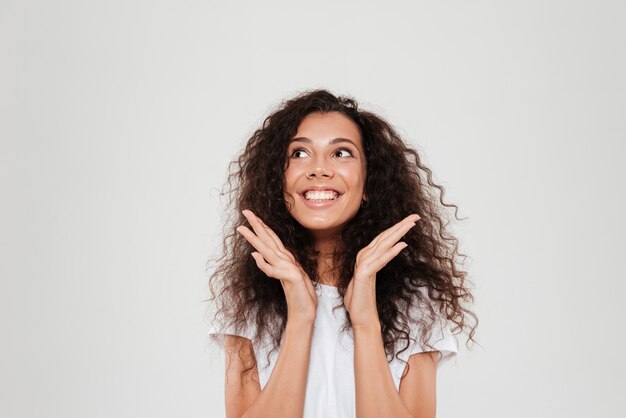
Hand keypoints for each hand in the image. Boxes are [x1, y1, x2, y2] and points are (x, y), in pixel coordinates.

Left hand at [236, 209, 316, 322]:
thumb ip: (270, 265)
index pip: (271, 238)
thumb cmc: (296, 293)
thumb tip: (255, 255)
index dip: (261, 226)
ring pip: (269, 250)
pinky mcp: (292, 278)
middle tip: (246, 211)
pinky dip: (265, 263)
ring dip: (256, 238)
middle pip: (269, 239)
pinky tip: (256, 256)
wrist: (305, 311)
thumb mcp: (281, 277)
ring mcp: (289, 268)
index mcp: (284, 258)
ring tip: (244, 228)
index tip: (250, 215)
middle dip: (257, 224)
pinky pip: (274, 270)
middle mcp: (286, 260)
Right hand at [344, 213, 420, 327]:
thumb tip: (389, 251)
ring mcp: (363, 266)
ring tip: (410, 224)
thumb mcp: (369, 278)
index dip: (397, 228)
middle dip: (400, 225)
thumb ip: (376, 264)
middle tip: (415, 216)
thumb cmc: (364, 300)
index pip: (383, 238)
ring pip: (382, 245)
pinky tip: (401, 245)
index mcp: (367, 258)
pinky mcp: (364, 275)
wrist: (361, 318)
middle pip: (384, 237)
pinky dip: (390, 252)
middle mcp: (364, 259)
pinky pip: (379, 261)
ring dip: (397, 234)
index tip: (411, 220)